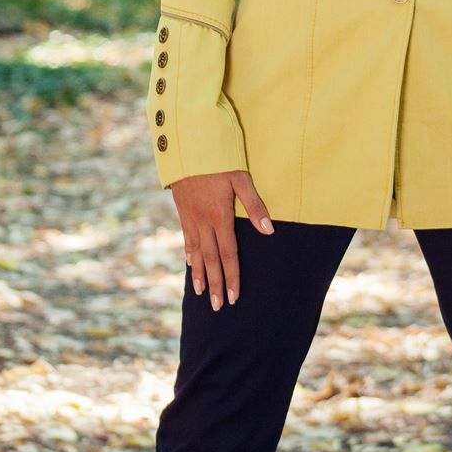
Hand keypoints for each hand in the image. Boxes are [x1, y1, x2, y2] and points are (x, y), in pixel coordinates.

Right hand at [169, 170, 273, 311]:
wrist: (187, 143)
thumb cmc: (219, 158)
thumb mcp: (240, 178)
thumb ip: (254, 205)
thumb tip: (269, 230)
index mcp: (220, 215)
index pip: (228, 254)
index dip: (232, 276)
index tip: (234, 297)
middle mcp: (203, 221)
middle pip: (211, 259)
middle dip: (216, 284)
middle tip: (218, 307)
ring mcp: (190, 216)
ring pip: (196, 252)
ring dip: (200, 274)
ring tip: (202, 294)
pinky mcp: (182, 209)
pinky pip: (186, 237)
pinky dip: (189, 253)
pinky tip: (191, 263)